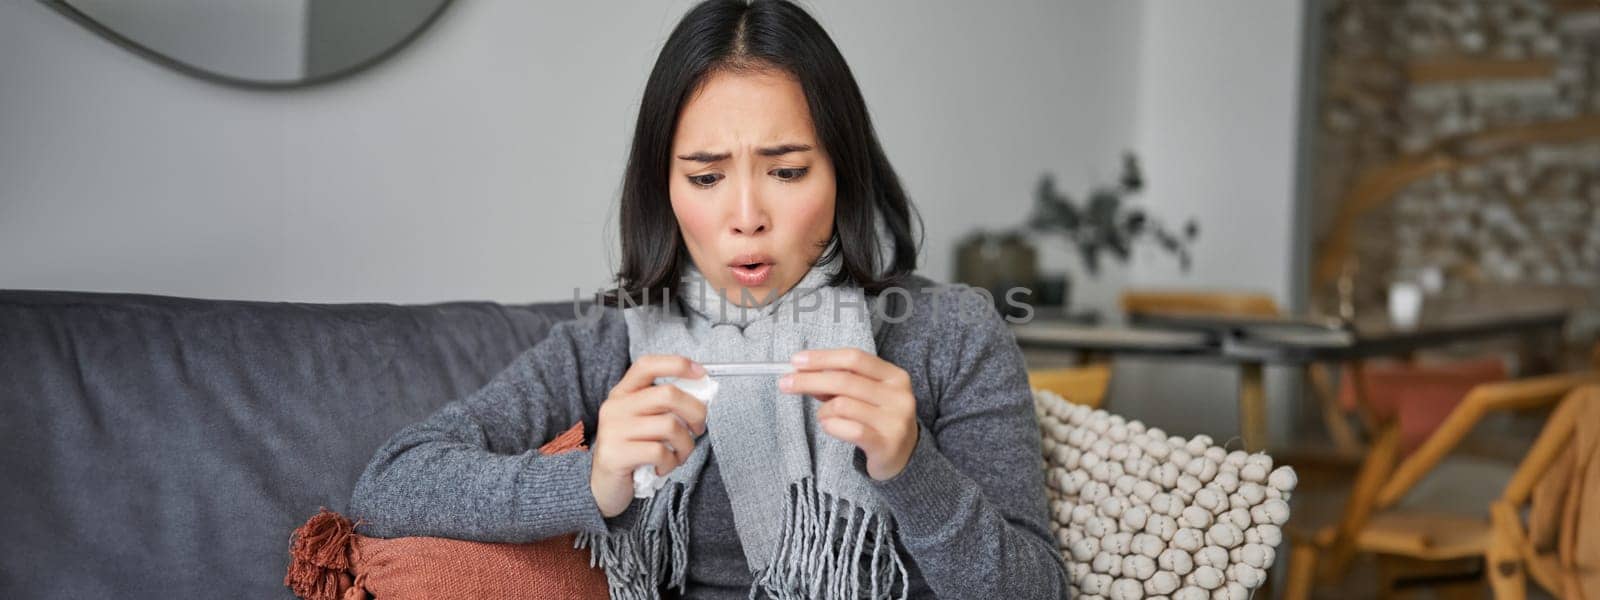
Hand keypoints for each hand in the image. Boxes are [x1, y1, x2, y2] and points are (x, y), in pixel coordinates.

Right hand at [589, 355, 707, 517]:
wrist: (601, 487)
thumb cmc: (632, 452)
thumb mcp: (644, 422)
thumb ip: (664, 407)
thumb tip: (701, 398)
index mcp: (623, 393)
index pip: (647, 365)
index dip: (677, 364)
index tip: (701, 373)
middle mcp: (616, 407)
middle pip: (668, 394)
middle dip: (696, 411)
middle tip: (698, 428)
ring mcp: (614, 430)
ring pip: (670, 426)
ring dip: (686, 444)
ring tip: (679, 455)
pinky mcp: (616, 455)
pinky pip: (660, 452)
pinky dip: (671, 462)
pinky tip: (663, 467)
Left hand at [780, 349, 917, 480]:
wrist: (904, 457)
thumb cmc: (878, 419)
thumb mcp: (866, 394)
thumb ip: (840, 382)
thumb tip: (803, 372)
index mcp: (895, 376)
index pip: (854, 358)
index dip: (823, 357)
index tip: (796, 360)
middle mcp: (898, 396)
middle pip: (844, 380)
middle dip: (809, 380)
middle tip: (785, 383)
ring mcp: (894, 421)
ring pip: (841, 405)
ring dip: (823, 411)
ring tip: (825, 417)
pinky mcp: (885, 444)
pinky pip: (847, 429)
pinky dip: (831, 425)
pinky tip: (829, 426)